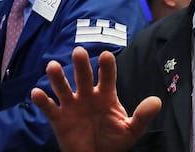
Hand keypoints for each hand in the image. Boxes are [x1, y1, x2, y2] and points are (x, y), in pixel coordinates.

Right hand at [30, 47, 161, 151]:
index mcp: (106, 95)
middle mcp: (87, 96)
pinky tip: (37, 93)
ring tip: (52, 66)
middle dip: (81, 65)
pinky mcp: (59, 119)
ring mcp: (72, 106)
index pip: (107, 77)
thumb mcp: (131, 130)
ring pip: (63, 88)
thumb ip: (142, 116)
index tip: (106, 55)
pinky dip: (42, 101)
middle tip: (78, 52)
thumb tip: (157, 101)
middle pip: (83, 76)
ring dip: (57, 77)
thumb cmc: (114, 141)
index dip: (106, 67)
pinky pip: (49, 108)